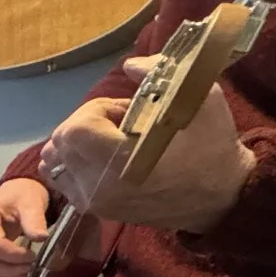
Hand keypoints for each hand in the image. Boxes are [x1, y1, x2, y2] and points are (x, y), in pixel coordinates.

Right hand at [0, 178, 53, 276]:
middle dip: (9, 270)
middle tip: (30, 266)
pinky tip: (15, 275)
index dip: (14, 256)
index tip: (32, 255)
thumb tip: (41, 238)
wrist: (14, 194)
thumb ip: (34, 220)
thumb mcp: (31, 203)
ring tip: (24, 272)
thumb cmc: (21, 196)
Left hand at [37, 57, 255, 232]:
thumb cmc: (211, 146)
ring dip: (76, 144)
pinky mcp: (95, 211)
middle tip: (120, 124)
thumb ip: (159, 75)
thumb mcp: (198, 99)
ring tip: (109, 141)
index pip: (74, 129)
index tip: (125, 111)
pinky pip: (62, 181)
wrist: (220, 195)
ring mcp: (94, 202)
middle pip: (60, 143)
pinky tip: (102, 158)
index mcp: (121, 162)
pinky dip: (73, 163)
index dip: (96, 110)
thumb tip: (129, 66)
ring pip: (55, 162)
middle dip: (85, 124)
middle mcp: (99, 187)